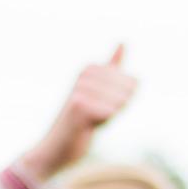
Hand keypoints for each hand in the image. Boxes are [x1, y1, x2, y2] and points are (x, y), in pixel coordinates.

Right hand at [15, 47, 136, 185]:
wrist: (56, 146)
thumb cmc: (80, 120)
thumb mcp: (98, 90)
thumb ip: (111, 68)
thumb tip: (124, 42)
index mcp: (90, 68)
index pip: (131, 82)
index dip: (122, 100)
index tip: (100, 106)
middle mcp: (84, 74)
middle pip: (128, 91)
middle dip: (118, 108)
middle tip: (96, 115)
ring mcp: (81, 88)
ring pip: (121, 102)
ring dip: (110, 116)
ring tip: (91, 119)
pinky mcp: (80, 106)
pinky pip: (111, 113)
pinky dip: (104, 123)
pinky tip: (88, 125)